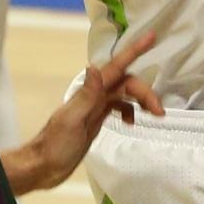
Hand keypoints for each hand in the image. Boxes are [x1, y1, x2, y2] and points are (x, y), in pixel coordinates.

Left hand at [7, 30, 163, 193]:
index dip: (134, 50)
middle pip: (126, 83)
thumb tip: (93, 67)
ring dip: (141, 100)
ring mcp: (95, 106)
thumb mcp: (72, 121)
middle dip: (145, 91)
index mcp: (90, 91)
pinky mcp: (96, 118)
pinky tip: (132, 122)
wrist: (44, 166)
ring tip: (154, 115)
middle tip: (159, 111)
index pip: (116, 67)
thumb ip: (85, 96)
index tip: (151, 37)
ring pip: (124, 94)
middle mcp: (94, 94)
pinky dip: (129, 110)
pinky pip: (118, 106)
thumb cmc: (56, 145)